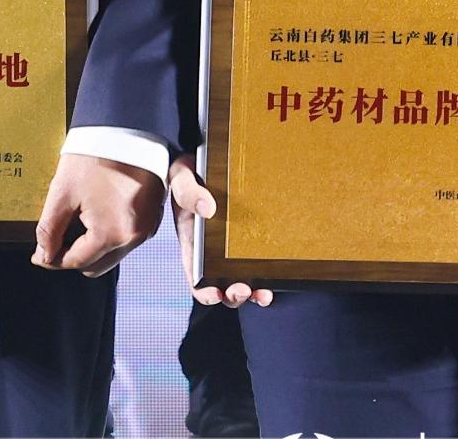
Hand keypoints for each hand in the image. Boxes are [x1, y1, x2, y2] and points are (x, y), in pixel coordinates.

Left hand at [33, 152, 164, 277]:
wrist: (127, 129)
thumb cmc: (97, 154)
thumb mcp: (62, 191)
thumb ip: (50, 228)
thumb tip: (44, 255)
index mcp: (112, 233)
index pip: (77, 262)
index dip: (53, 259)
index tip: (40, 255)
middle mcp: (135, 237)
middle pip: (96, 265)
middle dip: (73, 255)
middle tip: (56, 237)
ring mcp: (147, 228)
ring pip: (111, 254)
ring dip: (91, 244)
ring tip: (76, 218)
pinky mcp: (152, 218)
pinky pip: (125, 239)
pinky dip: (107, 233)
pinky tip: (94, 212)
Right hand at [168, 157, 271, 307]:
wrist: (207, 163)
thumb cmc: (190, 174)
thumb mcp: (181, 177)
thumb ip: (187, 191)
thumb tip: (207, 209)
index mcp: (191, 241)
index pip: (194, 275)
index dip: (204, 290)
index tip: (215, 294)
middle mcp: (211, 251)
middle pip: (221, 285)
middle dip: (233, 295)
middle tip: (244, 290)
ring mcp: (231, 249)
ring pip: (243, 280)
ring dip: (253, 293)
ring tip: (263, 294)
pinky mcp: (250, 241)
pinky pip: (260, 264)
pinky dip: (268, 276)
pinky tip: (276, 279)